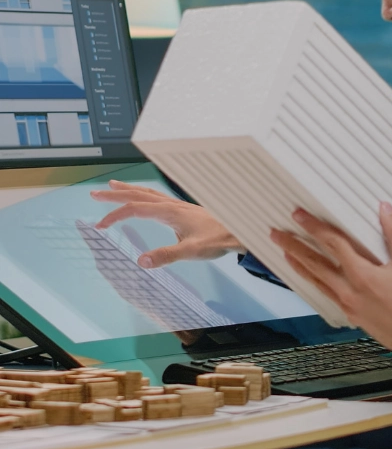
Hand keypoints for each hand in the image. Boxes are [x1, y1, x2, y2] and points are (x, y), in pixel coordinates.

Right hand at [90, 180, 244, 267]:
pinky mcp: (182, 210)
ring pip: (147, 193)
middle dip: (115, 195)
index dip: (115, 216)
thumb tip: (141, 261)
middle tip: (95, 194)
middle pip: (138, 195)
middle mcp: (171, 205)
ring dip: (128, 190)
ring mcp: (177, 206)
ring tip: (113, 187)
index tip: (100, 226)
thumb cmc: (217, 240)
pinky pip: (156, 198)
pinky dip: (143, 196)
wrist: (238, 232)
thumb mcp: (190, 251)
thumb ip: (166, 255)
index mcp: (169, 212)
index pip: (134, 209)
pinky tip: (143, 201)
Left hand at [270, 202, 391, 370]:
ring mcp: (345, 302)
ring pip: (314, 278)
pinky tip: (305, 273)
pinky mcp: (347, 311)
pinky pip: (322, 291)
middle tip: (276, 233)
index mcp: (362, 274)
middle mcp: (348, 289)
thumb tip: (385, 209)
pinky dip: (310, 279)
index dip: (314, 227)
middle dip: (293, 245)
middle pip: (314, 262)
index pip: (332, 244)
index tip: (299, 216)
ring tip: (283, 250)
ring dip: (297, 262)